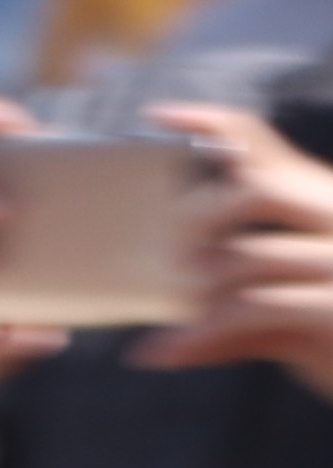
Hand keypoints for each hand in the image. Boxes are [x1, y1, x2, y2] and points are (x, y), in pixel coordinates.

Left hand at [133, 104, 332, 399]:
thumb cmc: (332, 348)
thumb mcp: (285, 327)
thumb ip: (230, 322)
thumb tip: (152, 351)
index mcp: (325, 206)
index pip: (266, 147)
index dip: (211, 124)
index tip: (157, 114)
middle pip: (253, 190)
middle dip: (196, 225)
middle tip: (175, 268)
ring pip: (246, 256)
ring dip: (198, 294)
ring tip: (186, 321)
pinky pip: (252, 306)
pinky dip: (199, 335)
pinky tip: (167, 353)